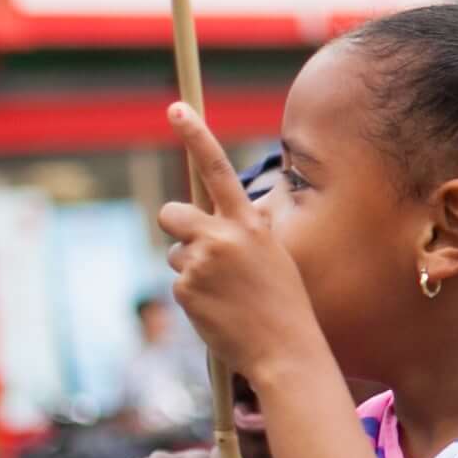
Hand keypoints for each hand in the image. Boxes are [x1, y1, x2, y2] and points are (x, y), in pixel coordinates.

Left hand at [153, 108, 326, 385]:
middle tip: (199, 251)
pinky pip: (178, 282)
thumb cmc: (284, 303)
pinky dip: (193, 295)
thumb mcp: (274, 255)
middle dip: (177, 227)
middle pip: (172, 213)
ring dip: (190, 268)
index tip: (176, 108)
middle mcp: (223, 236)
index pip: (218, 169)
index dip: (196, 136)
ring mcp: (201, 262)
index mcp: (250, 223)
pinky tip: (219, 310)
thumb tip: (212, 222)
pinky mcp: (185, 288)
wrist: (285, 349)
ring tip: (224, 292)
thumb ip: (244, 232)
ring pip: (175, 252)